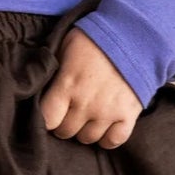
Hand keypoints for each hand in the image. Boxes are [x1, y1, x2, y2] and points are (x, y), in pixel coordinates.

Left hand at [39, 27, 140, 148]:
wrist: (134, 34)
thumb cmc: (95, 38)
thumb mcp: (65, 46)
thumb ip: (53, 71)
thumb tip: (40, 87)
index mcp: (67, 85)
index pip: (46, 120)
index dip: (45, 118)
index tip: (49, 112)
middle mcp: (86, 103)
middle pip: (65, 131)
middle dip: (63, 123)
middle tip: (68, 112)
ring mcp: (108, 112)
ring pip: (87, 139)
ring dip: (84, 130)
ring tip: (86, 118)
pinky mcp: (128, 115)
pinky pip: (113, 141)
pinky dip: (107, 138)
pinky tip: (104, 127)